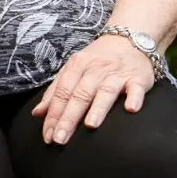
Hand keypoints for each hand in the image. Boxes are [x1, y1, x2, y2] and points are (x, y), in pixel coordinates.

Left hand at [31, 35, 157, 144]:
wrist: (128, 38)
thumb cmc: (97, 60)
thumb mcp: (73, 70)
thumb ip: (56, 92)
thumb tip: (37, 113)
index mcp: (76, 67)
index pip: (61, 93)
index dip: (53, 115)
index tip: (47, 136)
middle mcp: (95, 70)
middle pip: (79, 95)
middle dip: (69, 118)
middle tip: (60, 139)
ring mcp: (117, 73)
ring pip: (105, 91)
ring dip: (98, 108)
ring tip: (90, 125)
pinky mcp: (138, 77)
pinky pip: (136, 87)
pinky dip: (134, 97)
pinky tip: (130, 109)